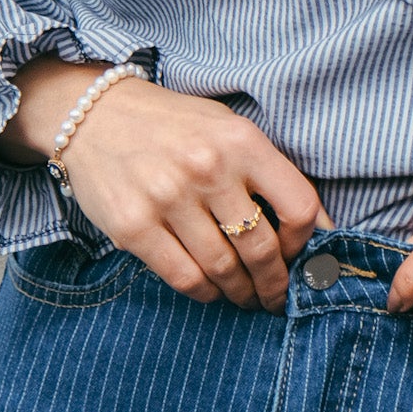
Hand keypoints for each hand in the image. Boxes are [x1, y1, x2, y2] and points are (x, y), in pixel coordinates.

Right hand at [0, 58, 331, 312]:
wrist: (97, 115)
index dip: (307, 243)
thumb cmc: (174, 126)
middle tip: (275, 296)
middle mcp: (208, 167)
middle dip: (274, 282)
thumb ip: (267, 171)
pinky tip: (210, 289)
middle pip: (262, 248)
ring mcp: (168, 197)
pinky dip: (205, 293)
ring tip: (244, 296)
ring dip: (240, 292)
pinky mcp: (134, 226)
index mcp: (241, 140)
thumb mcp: (227, 128)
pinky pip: (184, 278)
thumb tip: (315, 226)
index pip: (298, 206)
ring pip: (223, 269)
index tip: (300, 256)